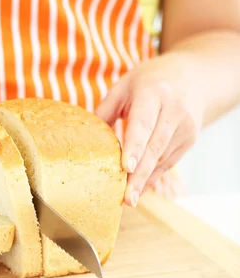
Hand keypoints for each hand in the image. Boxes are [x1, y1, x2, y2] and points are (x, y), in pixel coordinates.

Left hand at [95, 52, 204, 205]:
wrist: (190, 77)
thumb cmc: (147, 83)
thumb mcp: (124, 87)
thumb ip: (105, 111)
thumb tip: (86, 138)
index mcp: (153, 93)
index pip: (142, 123)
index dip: (134, 147)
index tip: (125, 167)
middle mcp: (173, 110)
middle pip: (154, 147)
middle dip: (139, 175)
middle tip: (127, 199)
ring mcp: (186, 126)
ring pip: (162, 158)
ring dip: (145, 180)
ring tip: (129, 199)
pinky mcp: (190, 139)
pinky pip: (169, 162)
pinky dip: (153, 176)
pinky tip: (140, 189)